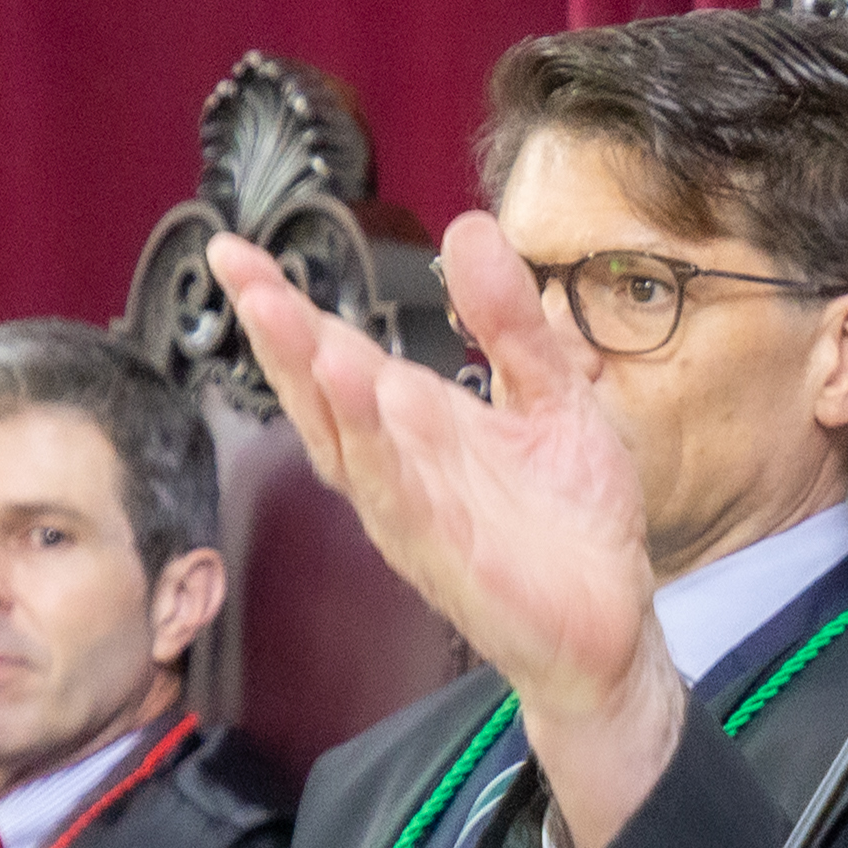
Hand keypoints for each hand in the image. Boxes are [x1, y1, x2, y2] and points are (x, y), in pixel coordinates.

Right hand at [209, 219, 682, 847]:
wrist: (611, 619)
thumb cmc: (571, 517)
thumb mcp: (552, 395)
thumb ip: (512, 322)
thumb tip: (471, 229)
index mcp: (415, 424)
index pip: (336, 354)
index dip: (287, 307)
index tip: (236, 251)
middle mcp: (397, 467)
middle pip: (322, 394)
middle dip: (280, 335)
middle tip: (241, 271)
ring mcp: (415, 514)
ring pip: (349, 446)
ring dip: (318, 386)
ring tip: (288, 319)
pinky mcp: (449, 558)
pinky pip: (403, 501)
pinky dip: (379, 455)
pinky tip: (362, 406)